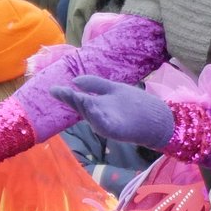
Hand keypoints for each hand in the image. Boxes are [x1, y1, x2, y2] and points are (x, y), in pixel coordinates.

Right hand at [50, 76, 175, 149]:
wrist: (158, 120)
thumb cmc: (134, 106)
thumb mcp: (112, 90)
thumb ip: (94, 84)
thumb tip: (74, 80)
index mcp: (96, 106)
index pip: (78, 99)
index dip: (65, 95)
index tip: (52, 89)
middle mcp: (98, 117)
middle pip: (82, 107)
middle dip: (70, 99)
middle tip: (58, 90)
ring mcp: (107, 124)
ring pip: (91, 115)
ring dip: (82, 106)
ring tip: (74, 96)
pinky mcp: (118, 130)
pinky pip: (104, 124)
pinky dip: (98, 117)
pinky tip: (93, 106)